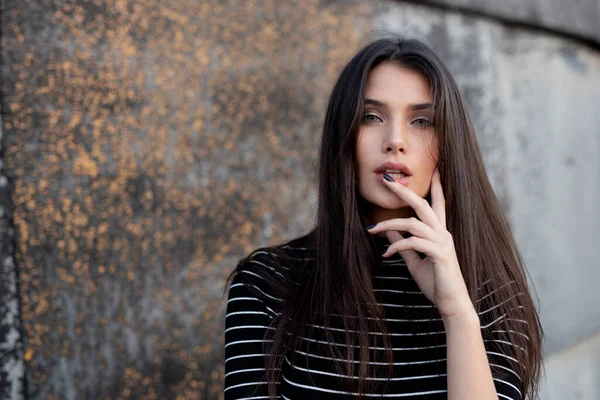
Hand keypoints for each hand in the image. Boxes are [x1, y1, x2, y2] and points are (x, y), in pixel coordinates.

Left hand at [366, 168, 473, 318]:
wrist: (452, 305)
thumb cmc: (436, 283)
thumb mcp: (415, 262)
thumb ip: (404, 246)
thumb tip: (389, 233)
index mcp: (439, 233)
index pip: (438, 203)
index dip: (437, 186)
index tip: (435, 168)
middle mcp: (443, 233)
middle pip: (422, 204)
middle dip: (404, 190)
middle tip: (386, 179)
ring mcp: (443, 243)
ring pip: (413, 223)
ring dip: (389, 225)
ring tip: (372, 230)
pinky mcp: (440, 254)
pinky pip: (414, 243)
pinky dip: (397, 246)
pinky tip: (386, 254)